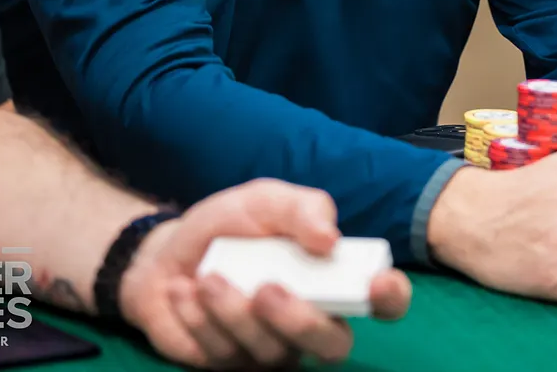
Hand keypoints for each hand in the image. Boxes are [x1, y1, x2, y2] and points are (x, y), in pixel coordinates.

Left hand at [117, 179, 411, 367]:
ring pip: (272, 353)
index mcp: (333, 279)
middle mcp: (311, 321)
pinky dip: (200, 319)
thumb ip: (303, 209)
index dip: (389, 298)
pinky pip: (223, 356)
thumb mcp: (265, 200)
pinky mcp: (230, 365)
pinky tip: (185, 291)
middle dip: (301, 323)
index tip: (375, 282)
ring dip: (234, 313)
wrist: (166, 252)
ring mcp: (271, 349)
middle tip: (267, 290)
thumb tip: (330, 240)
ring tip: (208, 278)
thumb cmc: (229, 226)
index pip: (384, 302)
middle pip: (334, 347)